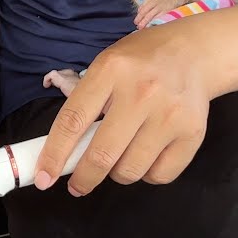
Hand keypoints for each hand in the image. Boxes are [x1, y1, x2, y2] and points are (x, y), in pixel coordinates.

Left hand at [31, 22, 214, 196]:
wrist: (194, 52)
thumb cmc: (141, 61)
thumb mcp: (106, 65)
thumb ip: (86, 101)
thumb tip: (63, 150)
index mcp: (111, 70)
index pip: (73, 120)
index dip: (54, 154)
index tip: (43, 177)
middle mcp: (141, 93)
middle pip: (102, 155)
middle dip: (83, 178)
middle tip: (77, 184)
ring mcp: (169, 115)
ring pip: (130, 170)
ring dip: (117, 173)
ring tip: (120, 156)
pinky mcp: (192, 133)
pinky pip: (159, 175)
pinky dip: (147, 174)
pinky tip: (146, 155)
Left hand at [133, 0, 196, 27]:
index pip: (145, 2)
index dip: (141, 8)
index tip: (139, 12)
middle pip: (145, 10)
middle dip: (140, 17)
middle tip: (136, 22)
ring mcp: (160, 5)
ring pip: (149, 15)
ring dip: (144, 21)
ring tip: (140, 27)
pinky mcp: (166, 10)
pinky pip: (158, 17)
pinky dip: (153, 22)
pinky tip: (150, 26)